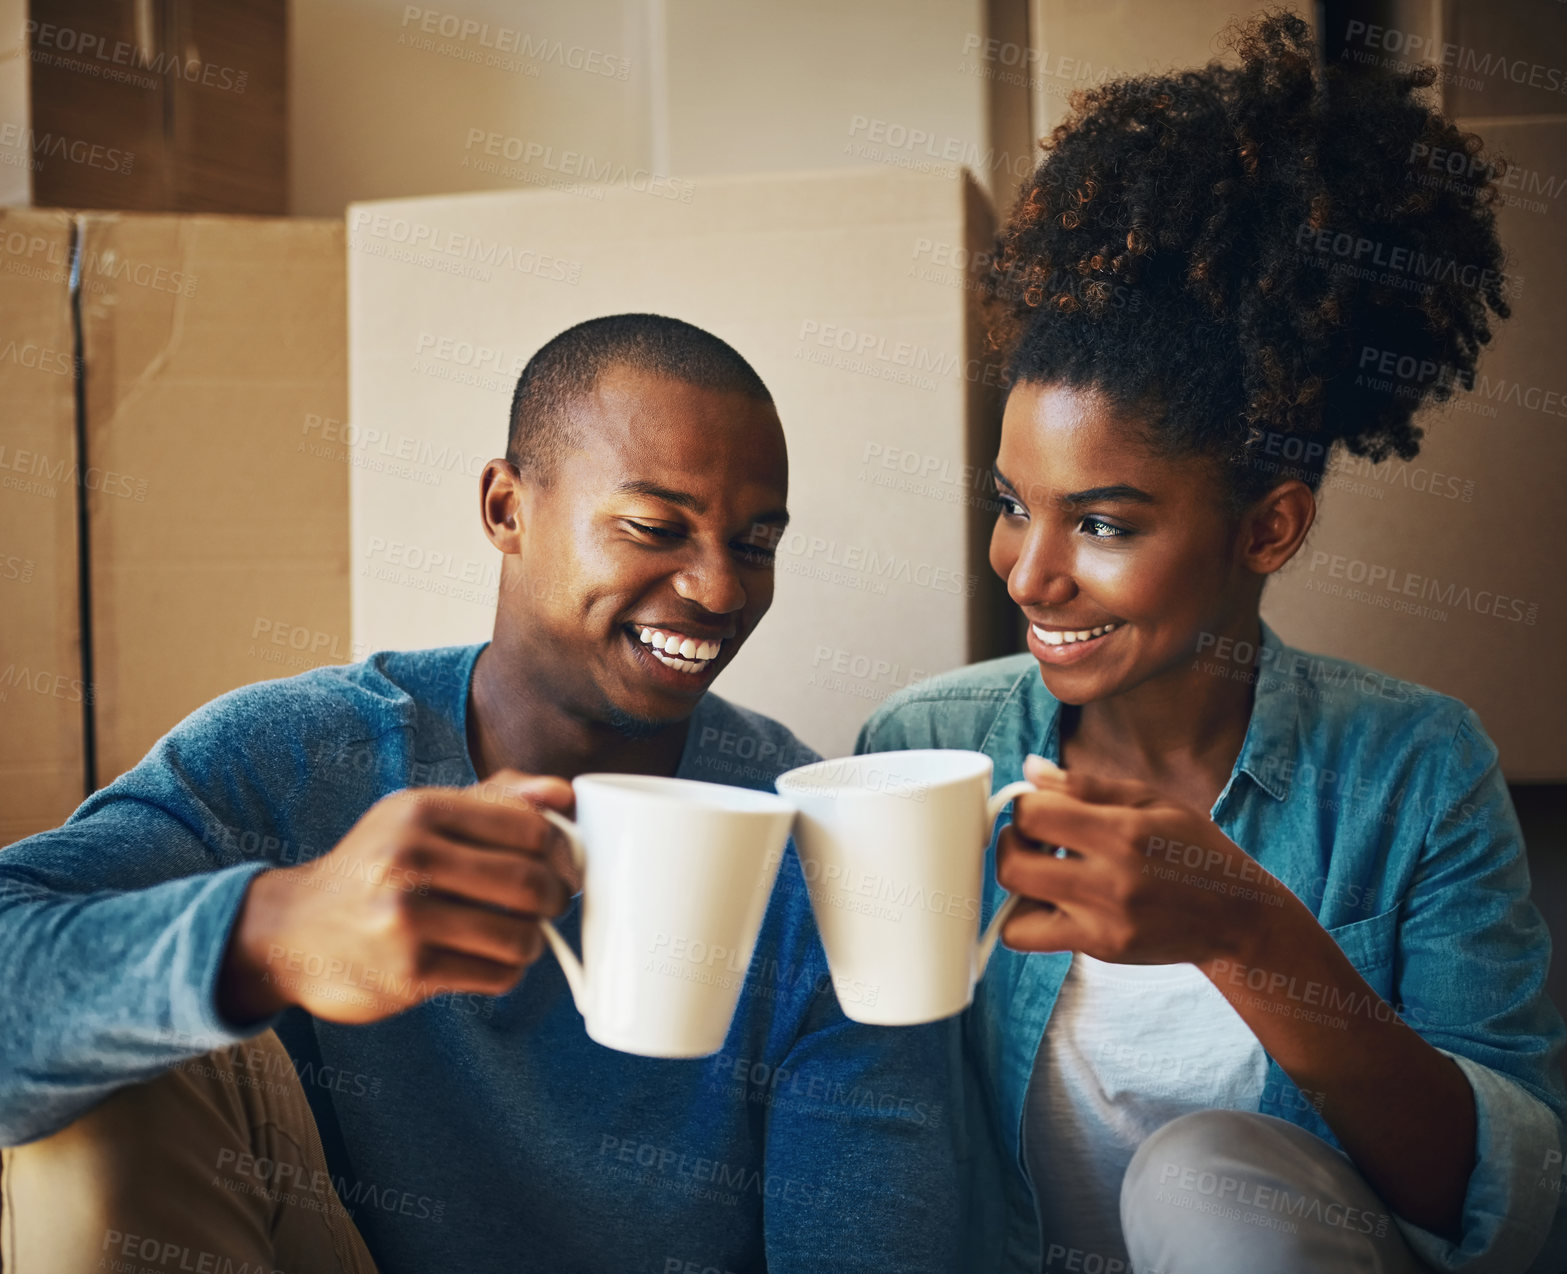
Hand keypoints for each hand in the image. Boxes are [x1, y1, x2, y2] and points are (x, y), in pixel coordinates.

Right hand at [218, 770, 579, 1024]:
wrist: (290, 931)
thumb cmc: (374, 867)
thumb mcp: (421, 816)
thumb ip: (496, 799)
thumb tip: (564, 793)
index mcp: (419, 810)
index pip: (528, 827)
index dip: (564, 850)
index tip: (566, 864)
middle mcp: (408, 859)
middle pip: (529, 882)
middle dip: (556, 897)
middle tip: (554, 903)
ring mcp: (405, 919)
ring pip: (519, 935)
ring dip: (534, 940)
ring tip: (520, 933)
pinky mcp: (407, 974)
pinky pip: (496, 975)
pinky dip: (507, 970)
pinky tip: (488, 958)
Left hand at [996, 755, 1285, 966]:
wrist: (1237, 916)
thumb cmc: (1193, 848)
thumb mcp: (1151, 800)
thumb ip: (1086, 785)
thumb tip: (1029, 768)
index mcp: (1123, 832)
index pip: (1033, 814)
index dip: (1024, 805)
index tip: (1039, 807)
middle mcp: (1111, 881)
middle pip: (1012, 863)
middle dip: (1010, 843)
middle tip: (1033, 838)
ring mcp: (1104, 921)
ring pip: (1013, 907)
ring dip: (1017, 885)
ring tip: (1045, 870)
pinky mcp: (1101, 948)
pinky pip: (1030, 938)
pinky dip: (1026, 919)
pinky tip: (1053, 901)